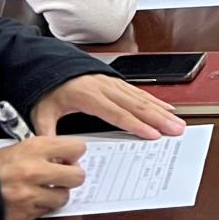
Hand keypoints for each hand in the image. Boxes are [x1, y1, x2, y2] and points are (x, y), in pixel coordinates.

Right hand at [0, 137, 86, 219]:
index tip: (70, 156)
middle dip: (72, 176)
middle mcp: (35, 171)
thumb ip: (45, 150)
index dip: (75, 153)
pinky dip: (42, 206)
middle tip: (63, 175)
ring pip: (64, 197)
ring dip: (57, 194)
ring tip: (46, 189)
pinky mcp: (24, 214)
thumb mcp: (19, 146)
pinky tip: (32, 200)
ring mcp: (30, 195)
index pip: (77, 148)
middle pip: (78, 176)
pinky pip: (45, 211)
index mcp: (34, 148)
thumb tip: (67, 157)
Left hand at [30, 73, 184, 142]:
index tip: (152, 134)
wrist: (49, 65)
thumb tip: (53, 155)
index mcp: (88, 96)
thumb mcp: (41, 112)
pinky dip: (156, 101)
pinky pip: (139, 92)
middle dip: (158, 118)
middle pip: (136, 105)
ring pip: (142, 98)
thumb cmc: (49, 90)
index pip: (116, 113)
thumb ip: (47, 133)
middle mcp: (105, 87)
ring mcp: (113, 83)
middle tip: (176, 129)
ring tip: (177, 122)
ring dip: (161, 110)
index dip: (135, 124)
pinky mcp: (117, 82)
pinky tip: (167, 108)